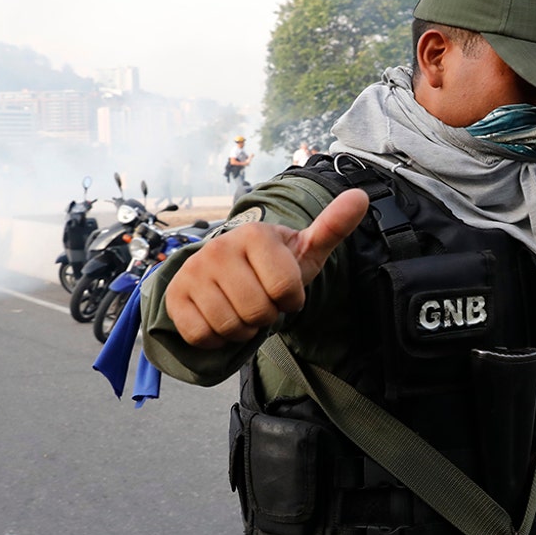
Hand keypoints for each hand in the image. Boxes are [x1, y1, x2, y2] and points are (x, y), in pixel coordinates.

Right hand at [168, 189, 368, 347]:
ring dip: (242, 329)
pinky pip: (201, 335)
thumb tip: (361, 196)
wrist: (225, 273)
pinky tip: (219, 318)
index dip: (290, 300)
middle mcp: (219, 248)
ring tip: (241, 310)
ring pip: (230, 326)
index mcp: (255, 234)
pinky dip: (216, 338)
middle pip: (257, 312)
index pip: (286, 290)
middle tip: (260, 301)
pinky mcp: (174, 296)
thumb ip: (332, 226)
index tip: (283, 289)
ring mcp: (193, 271)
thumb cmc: (271, 266)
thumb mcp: (304, 249)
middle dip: (265, 317)